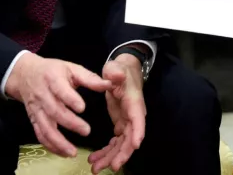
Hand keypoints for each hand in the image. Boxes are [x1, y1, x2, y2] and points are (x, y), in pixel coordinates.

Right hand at [4, 53, 112, 157]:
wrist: (26, 74)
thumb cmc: (53, 70)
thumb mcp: (71, 68)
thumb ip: (90, 78)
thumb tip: (110, 85)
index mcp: (53, 79)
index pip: (60, 90)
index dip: (70, 99)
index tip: (82, 108)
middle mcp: (43, 95)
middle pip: (54, 111)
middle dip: (69, 123)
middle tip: (86, 131)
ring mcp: (37, 109)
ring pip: (45, 127)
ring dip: (58, 141)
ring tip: (73, 152)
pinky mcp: (34, 119)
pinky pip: (40, 135)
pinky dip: (50, 146)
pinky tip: (63, 152)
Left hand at [88, 54, 145, 173]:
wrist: (121, 71)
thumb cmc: (118, 69)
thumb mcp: (115, 67)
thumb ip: (114, 71)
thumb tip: (116, 74)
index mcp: (133, 103)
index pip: (138, 119)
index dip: (137, 133)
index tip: (134, 145)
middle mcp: (133, 115)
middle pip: (130, 138)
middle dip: (122, 154)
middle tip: (112, 167)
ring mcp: (127, 121)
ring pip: (122, 144)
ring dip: (110, 157)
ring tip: (95, 168)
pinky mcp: (120, 124)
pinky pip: (115, 142)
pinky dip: (106, 151)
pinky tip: (94, 159)